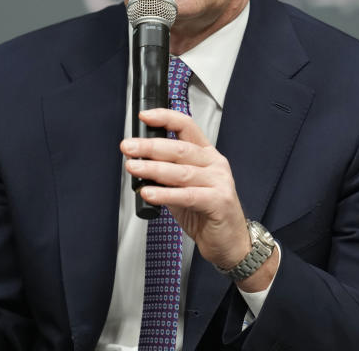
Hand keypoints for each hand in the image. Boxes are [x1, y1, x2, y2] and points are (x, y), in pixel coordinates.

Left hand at [121, 109, 252, 271]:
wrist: (229, 241)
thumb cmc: (207, 213)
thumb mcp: (184, 188)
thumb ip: (166, 175)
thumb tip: (138, 164)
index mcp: (207, 155)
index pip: (187, 127)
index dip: (165, 118)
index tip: (144, 117)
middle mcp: (214, 164)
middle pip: (179, 148)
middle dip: (150, 147)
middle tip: (129, 147)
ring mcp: (219, 182)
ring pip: (181, 171)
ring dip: (153, 169)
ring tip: (134, 168)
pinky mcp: (218, 201)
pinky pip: (187, 195)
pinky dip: (165, 193)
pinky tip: (148, 193)